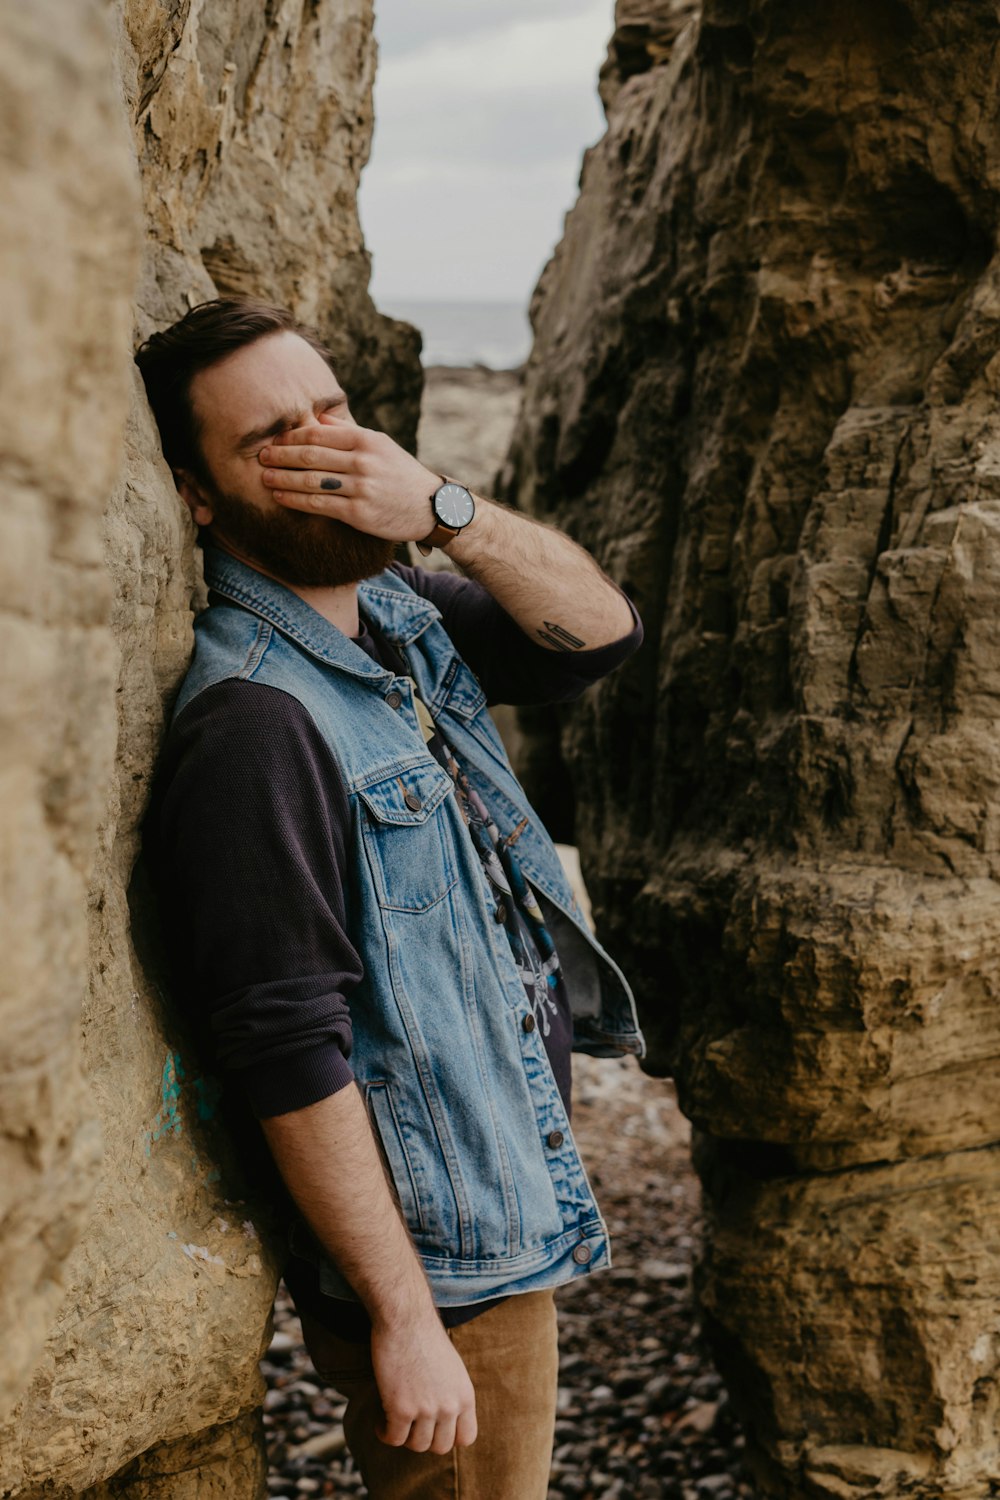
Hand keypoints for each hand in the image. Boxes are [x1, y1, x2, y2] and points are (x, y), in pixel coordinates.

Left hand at [258, 410, 441, 542]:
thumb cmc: (400, 474)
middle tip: (261, 456)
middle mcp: (363, 461)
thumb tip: (317, 420)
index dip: (292, 436)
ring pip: (311, 481)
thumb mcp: (381, 445)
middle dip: (281, 456)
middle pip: (310, 456)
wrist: (431, 507)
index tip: (274, 439)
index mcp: (367, 440)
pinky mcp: (359, 513)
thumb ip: (349, 432)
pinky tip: (281, 497)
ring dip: (283, 478)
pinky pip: (319, 505)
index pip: (319, 434)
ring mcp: (361, 488)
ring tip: (265, 477)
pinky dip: (295, 500)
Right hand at [370, 1311, 477, 1454]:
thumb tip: (443, 1419)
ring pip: (416, 1445)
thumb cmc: (424, 1336)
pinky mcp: (401, 1409)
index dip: (447, 1437)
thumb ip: (451, 1394)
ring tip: (394, 1420)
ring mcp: (427, 1409)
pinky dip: (384, 1433)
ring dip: (403, 1436)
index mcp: (465, 1395)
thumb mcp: (451, 1368)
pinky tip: (380, 1420)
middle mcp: (450, 1406)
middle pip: (439, 1447)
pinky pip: (393, 1438)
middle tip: (410, 1424)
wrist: (405, 1318)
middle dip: (423, 1438)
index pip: (466, 1438)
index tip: (433, 1428)